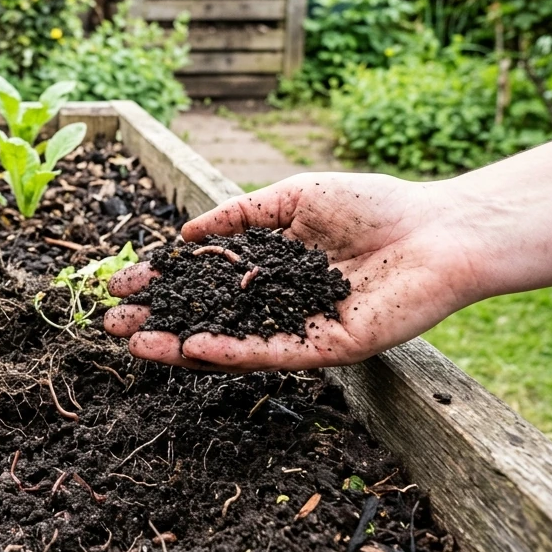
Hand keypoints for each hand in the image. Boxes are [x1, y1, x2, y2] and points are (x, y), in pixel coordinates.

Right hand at [103, 172, 480, 370]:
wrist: (438, 229)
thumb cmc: (373, 205)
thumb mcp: (291, 197)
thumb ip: (238, 217)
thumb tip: (185, 235)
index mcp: (267, 265)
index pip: (200, 277)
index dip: (161, 281)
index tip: (121, 283)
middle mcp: (276, 301)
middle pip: (205, 315)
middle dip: (157, 320)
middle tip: (113, 325)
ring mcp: (297, 327)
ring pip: (229, 342)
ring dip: (181, 345)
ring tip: (138, 345)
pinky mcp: (325, 347)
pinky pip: (271, 353)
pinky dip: (233, 353)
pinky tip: (196, 348)